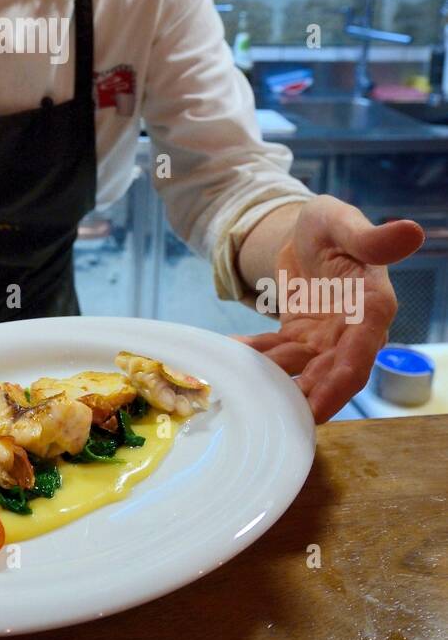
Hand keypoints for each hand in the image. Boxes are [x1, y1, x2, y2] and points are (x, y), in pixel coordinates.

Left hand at [232, 195, 424, 423]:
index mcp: (372, 308)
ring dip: (273, 381)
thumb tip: (413, 231)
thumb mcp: (342, 222)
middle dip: (303, 399)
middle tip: (272, 416)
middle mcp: (353, 332)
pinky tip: (226, 355)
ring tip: (241, 386)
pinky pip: (275, 353)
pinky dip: (252, 357)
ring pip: (299, 370)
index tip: (318, 411)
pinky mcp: (299, 338)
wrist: (306, 231)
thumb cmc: (331, 224)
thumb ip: (371, 238)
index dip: (340, 384)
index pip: (360, 354)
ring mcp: (325, 339)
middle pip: (330, 375)